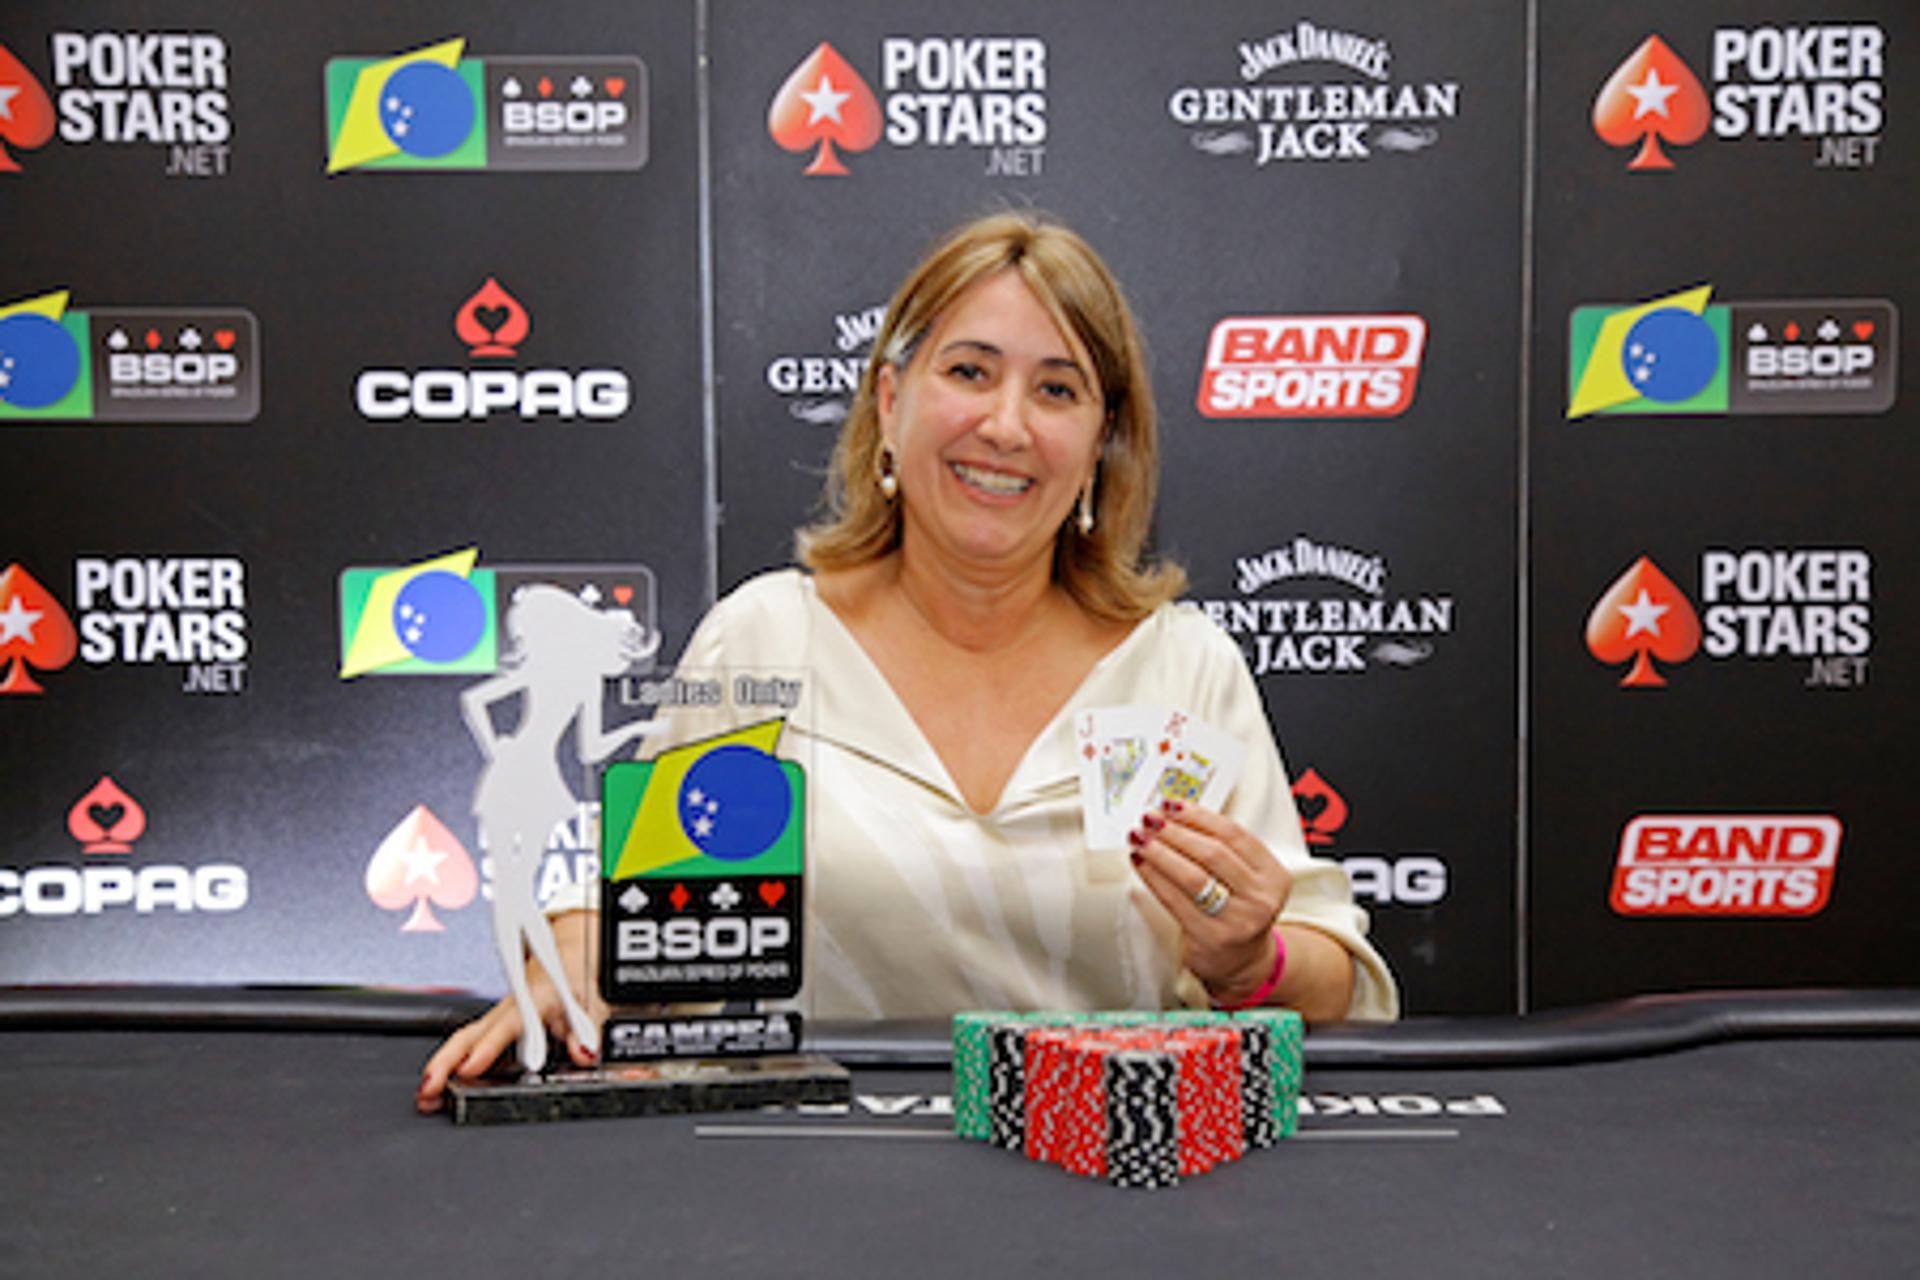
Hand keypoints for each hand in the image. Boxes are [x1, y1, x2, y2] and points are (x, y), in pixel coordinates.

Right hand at [416, 910, 605, 1112]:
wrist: (566, 959)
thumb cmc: (575, 981)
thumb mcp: (591, 1004)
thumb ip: (586, 1031)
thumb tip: (585, 1054)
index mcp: (534, 999)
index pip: (509, 1025)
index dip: (488, 1048)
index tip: (469, 1068)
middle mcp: (510, 1008)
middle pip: (471, 1033)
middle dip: (446, 1061)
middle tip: (430, 1088)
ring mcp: (498, 1018)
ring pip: (463, 1039)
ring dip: (442, 1065)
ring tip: (425, 1094)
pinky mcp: (495, 1026)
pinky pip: (468, 1044)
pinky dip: (450, 1064)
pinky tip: (440, 1085)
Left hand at [1128, 800, 1290, 1003]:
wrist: (1242, 961)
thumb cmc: (1237, 911)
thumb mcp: (1245, 878)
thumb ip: (1221, 848)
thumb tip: (1175, 814)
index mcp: (1272, 875)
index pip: (1234, 835)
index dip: (1199, 816)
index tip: (1173, 805)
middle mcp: (1260, 898)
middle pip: (1213, 853)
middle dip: (1176, 831)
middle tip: (1150, 819)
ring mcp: (1237, 920)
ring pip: (1192, 876)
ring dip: (1160, 851)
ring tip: (1141, 838)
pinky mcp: (1210, 937)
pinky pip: (1175, 900)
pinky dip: (1154, 877)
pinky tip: (1141, 863)